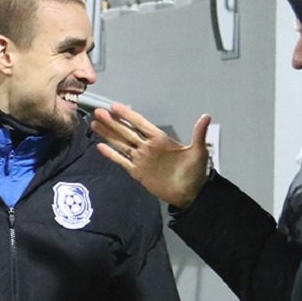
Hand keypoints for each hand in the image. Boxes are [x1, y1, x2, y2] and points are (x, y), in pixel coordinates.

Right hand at [92, 103, 212, 208]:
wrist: (189, 194)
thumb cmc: (194, 172)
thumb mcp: (198, 152)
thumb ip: (199, 134)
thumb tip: (206, 116)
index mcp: (160, 139)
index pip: (140, 123)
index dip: (128, 115)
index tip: (115, 106)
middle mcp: (147, 147)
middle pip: (126, 131)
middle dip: (112, 122)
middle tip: (98, 111)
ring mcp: (141, 159)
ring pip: (121, 144)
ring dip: (108, 134)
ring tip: (95, 124)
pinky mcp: (137, 172)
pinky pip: (122, 161)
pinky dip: (111, 154)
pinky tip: (101, 147)